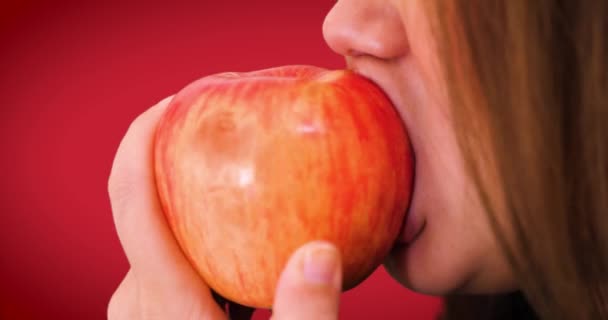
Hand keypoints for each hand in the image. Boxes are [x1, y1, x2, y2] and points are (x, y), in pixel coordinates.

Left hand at [107, 97, 342, 319]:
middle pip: (143, 203)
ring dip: (193, 186)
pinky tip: (243, 214)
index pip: (133, 202)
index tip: (175, 99)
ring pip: (161, 223)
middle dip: (175, 153)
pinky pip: (175, 245)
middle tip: (229, 119)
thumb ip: (303, 314)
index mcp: (165, 306)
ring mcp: (145, 302)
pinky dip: (205, 219)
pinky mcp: (160, 306)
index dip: (142, 139)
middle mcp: (140, 298)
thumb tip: (319, 255)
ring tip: (240, 155)